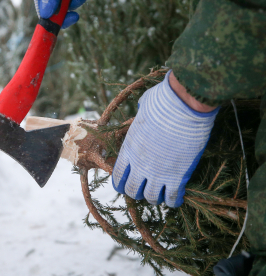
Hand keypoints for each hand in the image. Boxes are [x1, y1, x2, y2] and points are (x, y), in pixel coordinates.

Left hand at [112, 70, 219, 207]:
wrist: (184, 106)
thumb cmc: (163, 102)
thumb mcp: (143, 108)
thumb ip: (140, 116)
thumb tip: (143, 109)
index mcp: (128, 149)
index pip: (118, 176)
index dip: (122, 183)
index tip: (127, 183)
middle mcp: (139, 165)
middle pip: (132, 191)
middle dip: (138, 192)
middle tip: (146, 188)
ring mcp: (158, 173)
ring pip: (152, 198)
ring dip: (156, 197)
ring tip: (162, 193)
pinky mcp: (178, 177)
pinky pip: (173, 198)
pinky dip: (175, 200)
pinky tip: (178, 197)